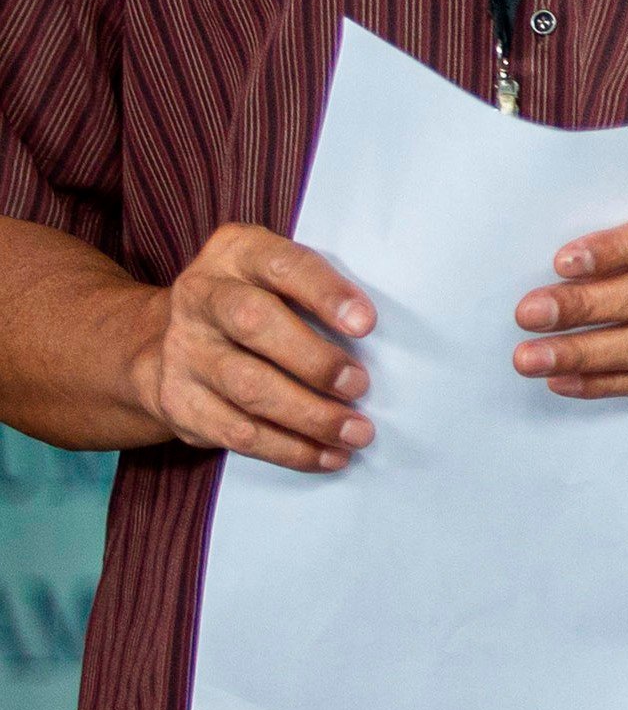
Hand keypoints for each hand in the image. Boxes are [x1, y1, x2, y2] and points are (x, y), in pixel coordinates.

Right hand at [128, 225, 376, 471]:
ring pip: (248, 387)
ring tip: (357, 431)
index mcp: (235, 253)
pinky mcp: (179, 402)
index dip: (325, 292)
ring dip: (311, 416)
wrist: (161, 341)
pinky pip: (238, 432)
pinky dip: (290, 449)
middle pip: (255, 324)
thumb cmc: (254, 301)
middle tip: (360, 386)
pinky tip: (329, 455)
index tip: (366, 324)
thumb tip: (384, 335)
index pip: (282, 265)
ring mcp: (184, 350)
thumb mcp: (275, 277)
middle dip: (316, 361)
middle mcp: (200, 296)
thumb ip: (318, 290)